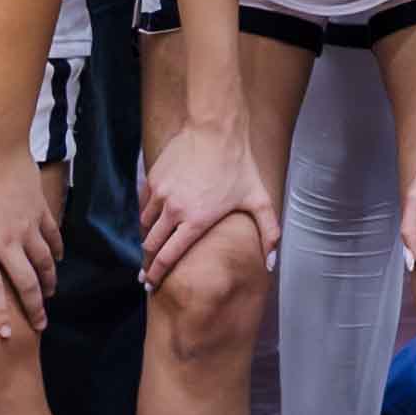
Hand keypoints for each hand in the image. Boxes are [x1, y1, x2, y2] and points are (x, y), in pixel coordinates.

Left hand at [0, 141, 61, 340]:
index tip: (6, 335)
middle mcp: (6, 242)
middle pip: (25, 283)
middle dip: (35, 307)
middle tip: (41, 325)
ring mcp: (27, 227)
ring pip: (44, 263)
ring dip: (49, 282)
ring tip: (50, 297)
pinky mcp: (39, 212)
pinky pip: (52, 237)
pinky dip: (56, 252)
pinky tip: (57, 260)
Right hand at [141, 110, 274, 283]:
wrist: (215, 129)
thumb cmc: (239, 165)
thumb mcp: (259, 199)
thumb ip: (269, 232)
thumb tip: (271, 263)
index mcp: (196, 221)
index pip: (168, 257)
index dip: (158, 274)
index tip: (151, 285)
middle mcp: (173, 211)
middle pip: (151, 246)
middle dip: (148, 263)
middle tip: (146, 275)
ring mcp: (160, 194)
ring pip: (145, 226)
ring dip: (148, 238)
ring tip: (153, 247)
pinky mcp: (153, 180)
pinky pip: (144, 206)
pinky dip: (147, 216)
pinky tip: (153, 221)